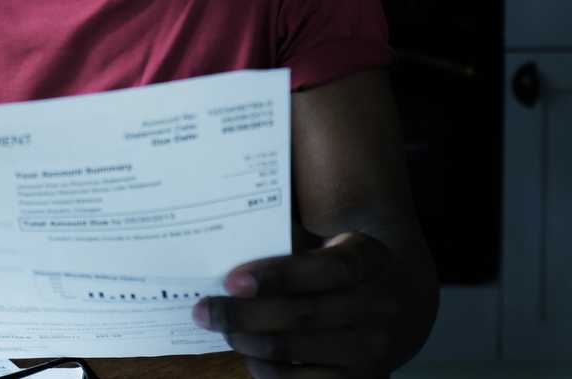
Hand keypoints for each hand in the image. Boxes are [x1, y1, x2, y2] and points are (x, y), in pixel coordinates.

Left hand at [194, 232, 398, 377]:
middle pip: (302, 315)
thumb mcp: (333, 242)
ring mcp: (373, 350)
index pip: (326, 269)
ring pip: (294, 350)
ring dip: (246, 340)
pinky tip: (248, 352)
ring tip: (220, 327)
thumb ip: (292, 245)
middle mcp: (380, 307)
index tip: (232, 281)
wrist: (403, 300)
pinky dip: (264, 368)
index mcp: (371, 259)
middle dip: (243, 315)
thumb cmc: (345, 264)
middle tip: (204, 310)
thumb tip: (227, 261)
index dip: (278, 276)